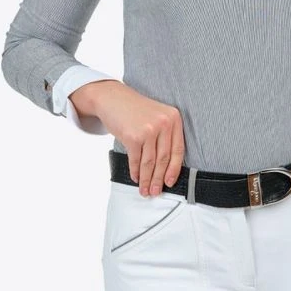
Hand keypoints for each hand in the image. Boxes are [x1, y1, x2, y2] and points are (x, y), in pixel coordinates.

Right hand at [70, 81, 184, 196]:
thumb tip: (165, 168)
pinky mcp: (133, 136)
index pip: (178, 150)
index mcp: (174, 118)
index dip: (174, 169)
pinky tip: (135, 178)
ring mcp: (148, 129)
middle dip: (159, 179)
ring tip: (145, 190)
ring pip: (150, 162)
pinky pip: (136, 160)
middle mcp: (164, 123)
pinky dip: (135, 172)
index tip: (170, 182)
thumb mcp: (157, 116)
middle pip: (164, 158)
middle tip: (155, 192)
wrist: (112, 98)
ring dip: (147, 179)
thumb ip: (164, 136)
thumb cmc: (135, 110)